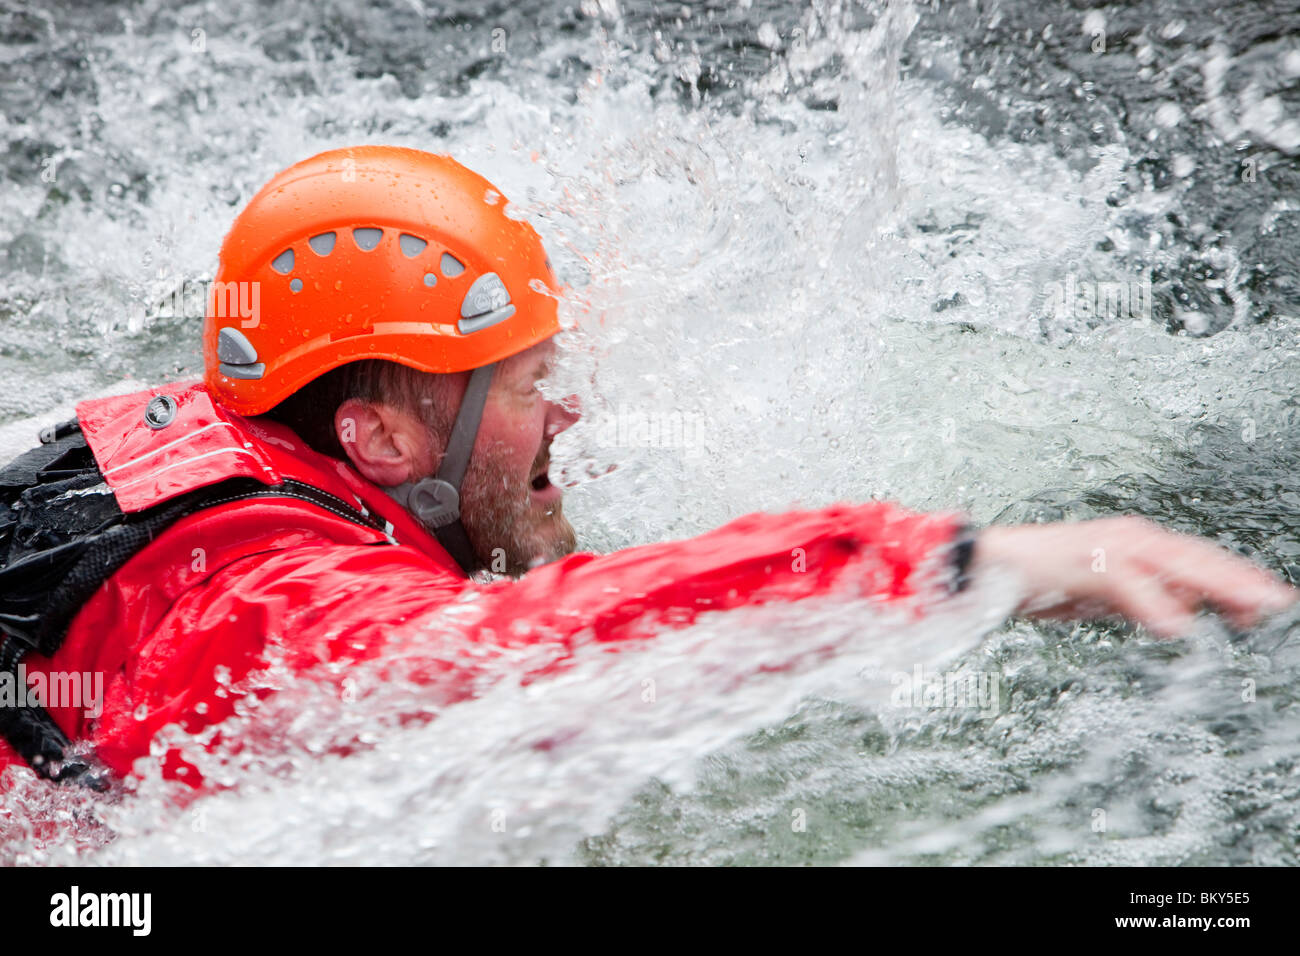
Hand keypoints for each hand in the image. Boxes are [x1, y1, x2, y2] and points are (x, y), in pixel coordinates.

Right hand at [970, 516, 1297, 638]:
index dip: (1236, 578)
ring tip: (1249, 608)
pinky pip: (1130, 586)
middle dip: (1240, 581)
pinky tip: (1176, 626)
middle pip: (1198, 559)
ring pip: (1175, 565)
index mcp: (1136, 542)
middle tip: (1278, 602)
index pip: (1199, 560)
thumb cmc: (1041, 578)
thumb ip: (1143, 599)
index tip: (1270, 600)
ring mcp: (1110, 547)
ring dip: (1215, 587)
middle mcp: (1130, 537)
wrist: (988, 564)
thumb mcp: (1103, 594)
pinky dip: (1155, 605)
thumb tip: (1183, 613)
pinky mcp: (1087, 562)